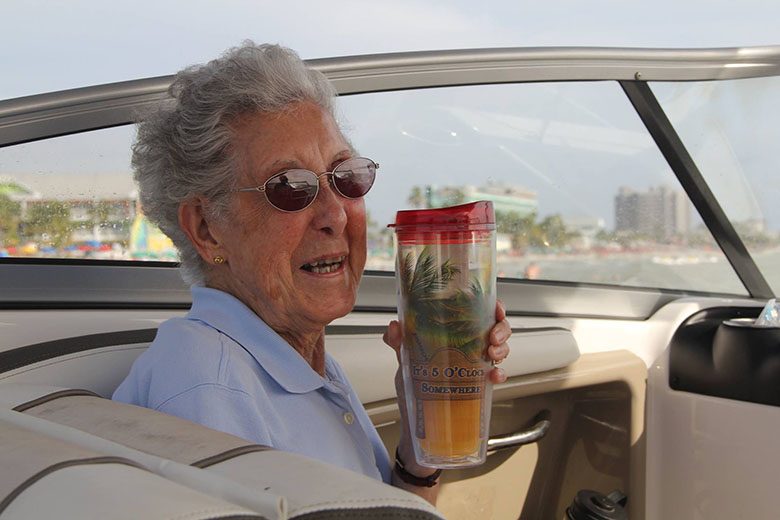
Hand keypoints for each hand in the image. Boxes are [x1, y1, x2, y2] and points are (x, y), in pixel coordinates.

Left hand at [382, 299, 511, 475]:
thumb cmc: (413, 395)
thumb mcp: (405, 366)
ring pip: (500, 350)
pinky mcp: (479, 389)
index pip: (477, 313)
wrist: (417, 432)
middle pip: (495, 329)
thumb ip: (400, 345)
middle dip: (501, 328)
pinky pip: (497, 378)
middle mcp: (468, 350)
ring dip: (502, 349)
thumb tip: (394, 326)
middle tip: (493, 337)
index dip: (492, 308)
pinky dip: (500, 375)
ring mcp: (475, 369)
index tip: (494, 308)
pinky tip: (492, 377)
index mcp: (453, 337)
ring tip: (492, 355)